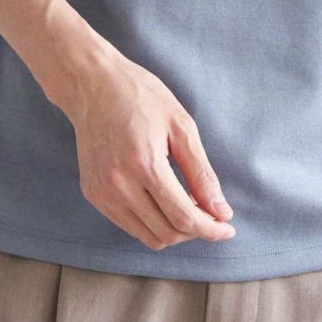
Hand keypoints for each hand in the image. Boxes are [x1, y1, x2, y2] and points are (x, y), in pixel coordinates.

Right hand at [59, 46, 236, 250]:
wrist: (93, 85)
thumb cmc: (141, 96)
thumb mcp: (180, 125)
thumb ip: (201, 172)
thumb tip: (221, 211)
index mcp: (144, 163)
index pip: (183, 217)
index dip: (210, 229)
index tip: (228, 228)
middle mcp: (118, 184)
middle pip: (167, 232)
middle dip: (196, 230)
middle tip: (212, 215)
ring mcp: (102, 192)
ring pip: (147, 236)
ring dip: (175, 231)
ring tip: (190, 208)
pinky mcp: (93, 194)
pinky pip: (129, 225)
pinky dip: (153, 223)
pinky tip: (165, 202)